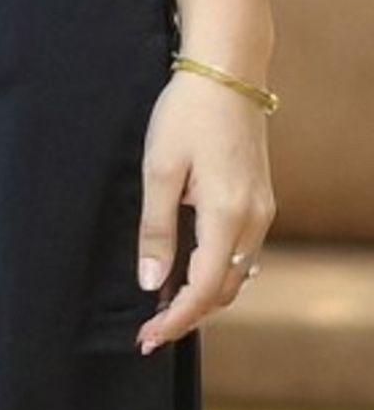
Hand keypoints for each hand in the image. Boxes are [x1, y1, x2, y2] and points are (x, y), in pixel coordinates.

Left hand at [134, 65, 276, 353]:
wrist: (227, 71)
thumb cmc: (187, 112)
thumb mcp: (160, 168)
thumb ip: (157, 229)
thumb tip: (152, 283)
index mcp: (227, 215)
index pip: (204, 289)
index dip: (176, 320)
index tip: (146, 338)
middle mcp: (254, 220)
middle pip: (225, 289)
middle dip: (189, 315)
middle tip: (149, 329)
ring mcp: (262, 209)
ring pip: (236, 272)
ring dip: (204, 294)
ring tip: (164, 304)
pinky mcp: (260, 197)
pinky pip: (242, 250)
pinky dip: (217, 269)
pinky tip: (191, 267)